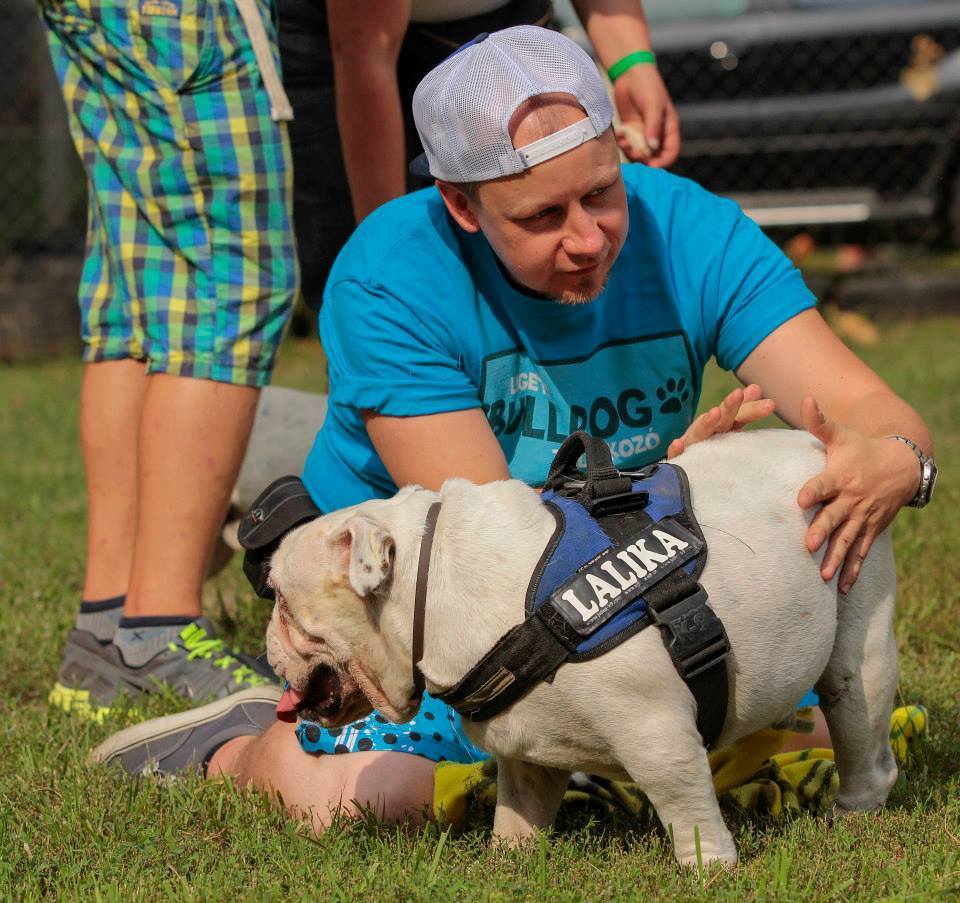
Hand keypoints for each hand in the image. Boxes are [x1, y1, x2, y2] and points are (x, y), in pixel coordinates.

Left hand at [612, 64, 680, 167]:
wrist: (630, 74)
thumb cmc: (647, 86)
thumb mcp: (652, 105)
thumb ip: (653, 127)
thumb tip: (652, 148)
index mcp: (669, 128)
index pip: (670, 152)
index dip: (663, 162)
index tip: (651, 165)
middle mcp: (657, 134)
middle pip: (653, 157)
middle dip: (642, 158)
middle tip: (632, 149)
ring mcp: (643, 133)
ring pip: (638, 153)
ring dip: (630, 151)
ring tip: (623, 140)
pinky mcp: (630, 131)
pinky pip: (627, 145)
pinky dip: (623, 143)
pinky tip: (620, 134)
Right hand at [666, 385, 774, 458]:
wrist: (685, 468)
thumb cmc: (711, 447)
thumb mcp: (728, 428)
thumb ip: (744, 410)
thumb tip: (756, 387)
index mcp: (723, 426)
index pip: (739, 414)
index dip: (752, 408)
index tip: (770, 405)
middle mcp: (708, 432)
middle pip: (721, 419)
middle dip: (729, 407)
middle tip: (738, 395)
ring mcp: (692, 445)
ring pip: (699, 433)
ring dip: (706, 422)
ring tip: (714, 413)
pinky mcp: (679, 460)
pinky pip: (676, 456)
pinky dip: (676, 450)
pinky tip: (677, 444)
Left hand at [797, 396, 919, 592]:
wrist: (902, 464)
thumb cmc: (862, 448)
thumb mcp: (842, 435)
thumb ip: (819, 422)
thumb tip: (803, 398)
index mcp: (840, 476)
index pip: (823, 484)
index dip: (812, 491)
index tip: (800, 501)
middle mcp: (852, 499)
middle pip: (835, 517)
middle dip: (823, 531)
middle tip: (809, 546)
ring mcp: (863, 517)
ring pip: (848, 540)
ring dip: (836, 559)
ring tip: (824, 577)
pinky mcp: (871, 529)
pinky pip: (861, 552)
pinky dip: (853, 570)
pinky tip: (842, 588)